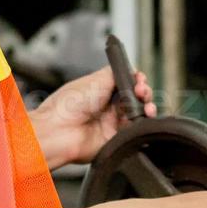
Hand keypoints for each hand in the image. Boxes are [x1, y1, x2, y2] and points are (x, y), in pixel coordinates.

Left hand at [30, 65, 156, 167]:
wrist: (59, 129)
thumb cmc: (69, 104)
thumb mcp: (95, 79)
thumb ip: (115, 72)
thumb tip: (130, 69)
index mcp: (100, 90)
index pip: (126, 83)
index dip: (136, 81)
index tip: (140, 79)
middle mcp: (107, 107)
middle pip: (135, 98)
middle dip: (144, 92)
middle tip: (142, 91)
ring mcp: (112, 123)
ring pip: (138, 114)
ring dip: (147, 107)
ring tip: (146, 105)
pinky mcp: (115, 139)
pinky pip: (134, 131)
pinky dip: (143, 123)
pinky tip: (143, 116)